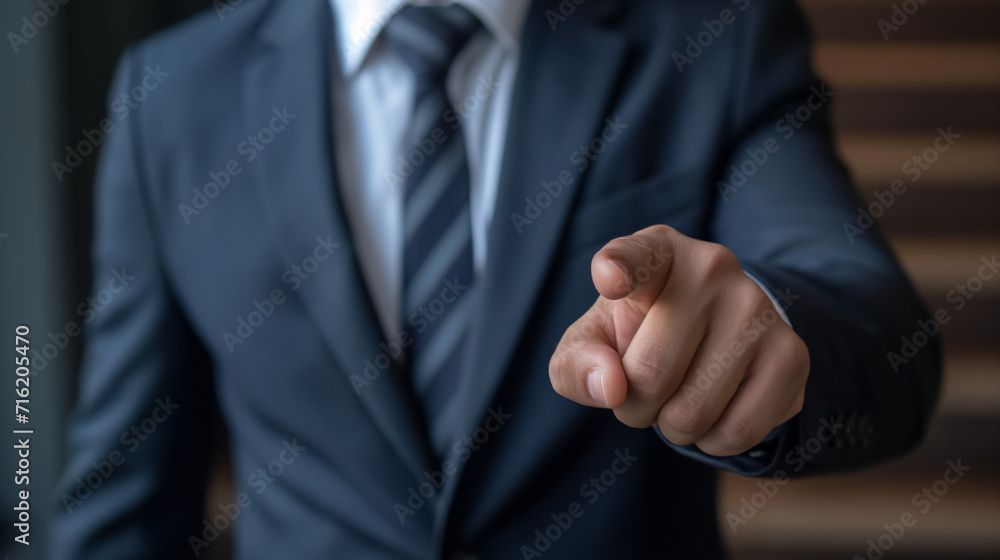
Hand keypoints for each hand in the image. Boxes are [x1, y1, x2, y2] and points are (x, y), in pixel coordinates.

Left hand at [548, 225, 808, 455]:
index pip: (636, 257)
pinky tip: (715, 411)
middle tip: (644, 389)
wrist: (714, 338)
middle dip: (634, 406)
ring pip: (692, 413)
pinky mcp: (791, 354)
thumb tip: (610, 386)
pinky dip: (712, 441)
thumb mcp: (593, 342)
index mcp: (656, 251)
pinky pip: (736, 432)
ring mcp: (758, 308)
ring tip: (679, 396)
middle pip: (650, 374)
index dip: (618, 269)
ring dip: (672, 427)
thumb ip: (578, 362)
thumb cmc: (637, 336)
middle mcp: (712, 267)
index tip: (610, 278)